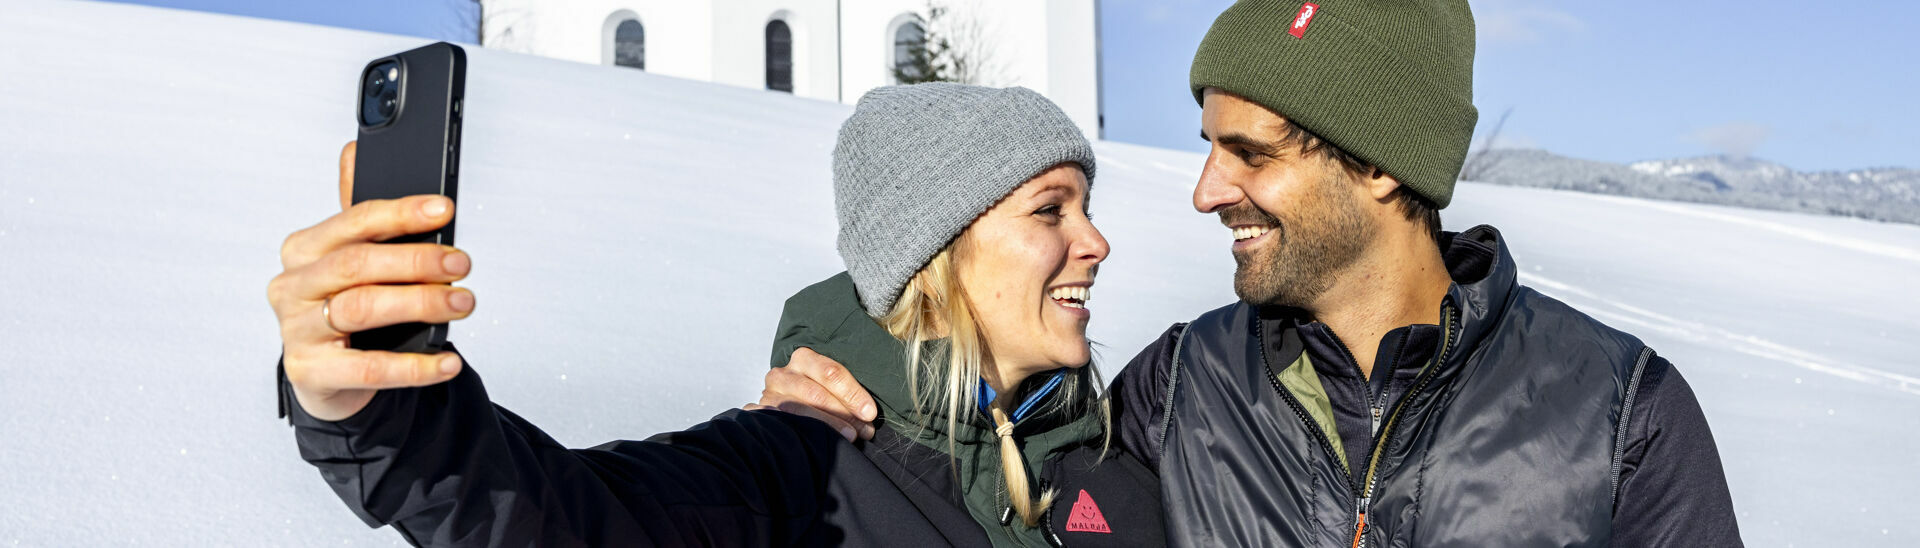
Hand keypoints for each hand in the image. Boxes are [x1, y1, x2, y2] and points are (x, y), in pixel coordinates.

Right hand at [268, 141, 475, 421]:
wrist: (323, 375)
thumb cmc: (342, 306)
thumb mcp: (349, 259)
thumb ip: (358, 213)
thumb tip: (355, 152)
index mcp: (305, 248)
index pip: (355, 221)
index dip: (402, 213)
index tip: (445, 209)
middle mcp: (294, 285)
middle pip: (359, 264)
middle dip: (417, 260)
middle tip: (462, 264)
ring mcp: (297, 330)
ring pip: (362, 308)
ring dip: (421, 304)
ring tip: (462, 303)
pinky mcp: (310, 371)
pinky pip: (368, 368)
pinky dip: (414, 365)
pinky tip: (447, 361)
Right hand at [747, 347, 877, 441]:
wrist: (786, 402)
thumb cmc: (819, 395)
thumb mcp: (832, 386)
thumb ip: (847, 395)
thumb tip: (869, 418)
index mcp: (804, 358)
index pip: (830, 372)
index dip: (853, 393)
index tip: (870, 413)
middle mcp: (782, 374)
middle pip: (815, 393)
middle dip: (843, 413)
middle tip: (863, 430)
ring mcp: (768, 395)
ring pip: (798, 410)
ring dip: (827, 425)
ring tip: (849, 437)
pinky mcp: (757, 414)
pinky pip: (777, 424)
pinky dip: (799, 432)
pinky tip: (815, 442)